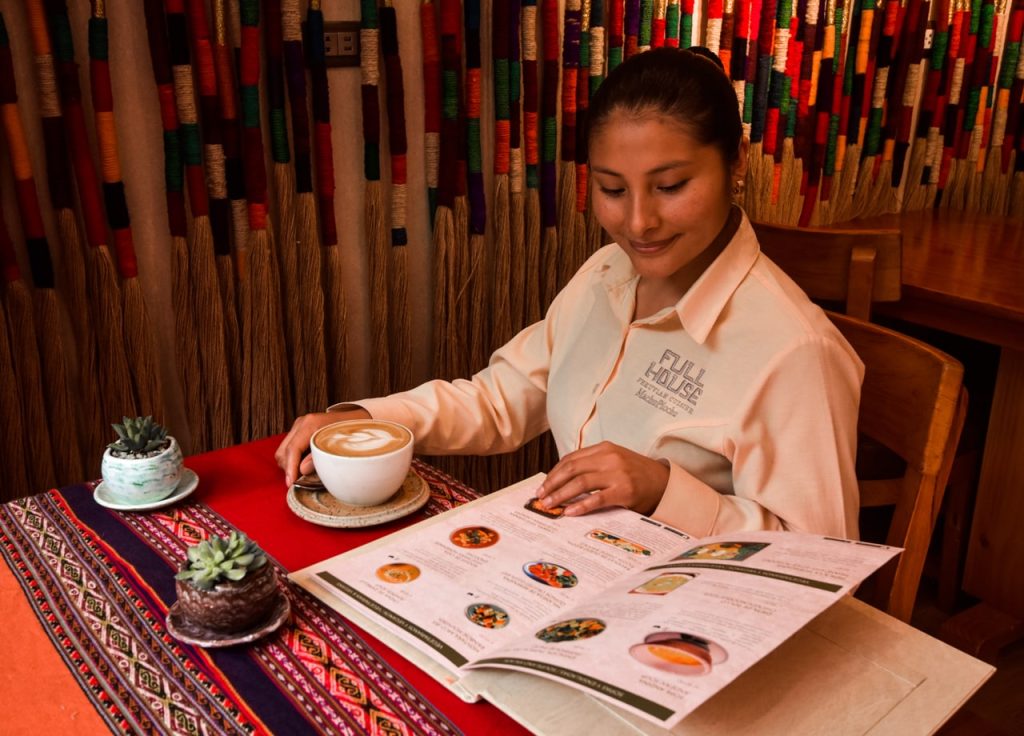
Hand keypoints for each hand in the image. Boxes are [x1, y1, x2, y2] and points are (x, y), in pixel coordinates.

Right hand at [274, 408, 370, 486]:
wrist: (355, 418)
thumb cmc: (350, 431)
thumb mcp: (339, 445)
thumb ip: (319, 458)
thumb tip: (302, 470)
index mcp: (310, 424)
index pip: (292, 449)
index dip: (290, 468)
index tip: (291, 483)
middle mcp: (301, 423)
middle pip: (283, 452)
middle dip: (289, 469)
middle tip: (300, 480)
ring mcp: (298, 426)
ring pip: (282, 452)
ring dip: (290, 465)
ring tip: (304, 472)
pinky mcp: (298, 431)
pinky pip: (287, 449)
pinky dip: (293, 460)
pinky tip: (305, 464)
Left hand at [535, 441, 669, 516]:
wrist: (664, 483)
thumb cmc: (636, 474)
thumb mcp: (614, 461)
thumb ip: (593, 465)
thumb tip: (563, 481)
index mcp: (604, 448)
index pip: (571, 459)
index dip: (554, 473)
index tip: (543, 485)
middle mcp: (610, 458)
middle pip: (572, 469)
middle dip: (553, 483)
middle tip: (541, 496)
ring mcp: (617, 474)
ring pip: (580, 482)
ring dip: (561, 494)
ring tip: (549, 505)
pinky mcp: (624, 491)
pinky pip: (597, 499)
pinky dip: (581, 506)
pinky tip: (569, 512)